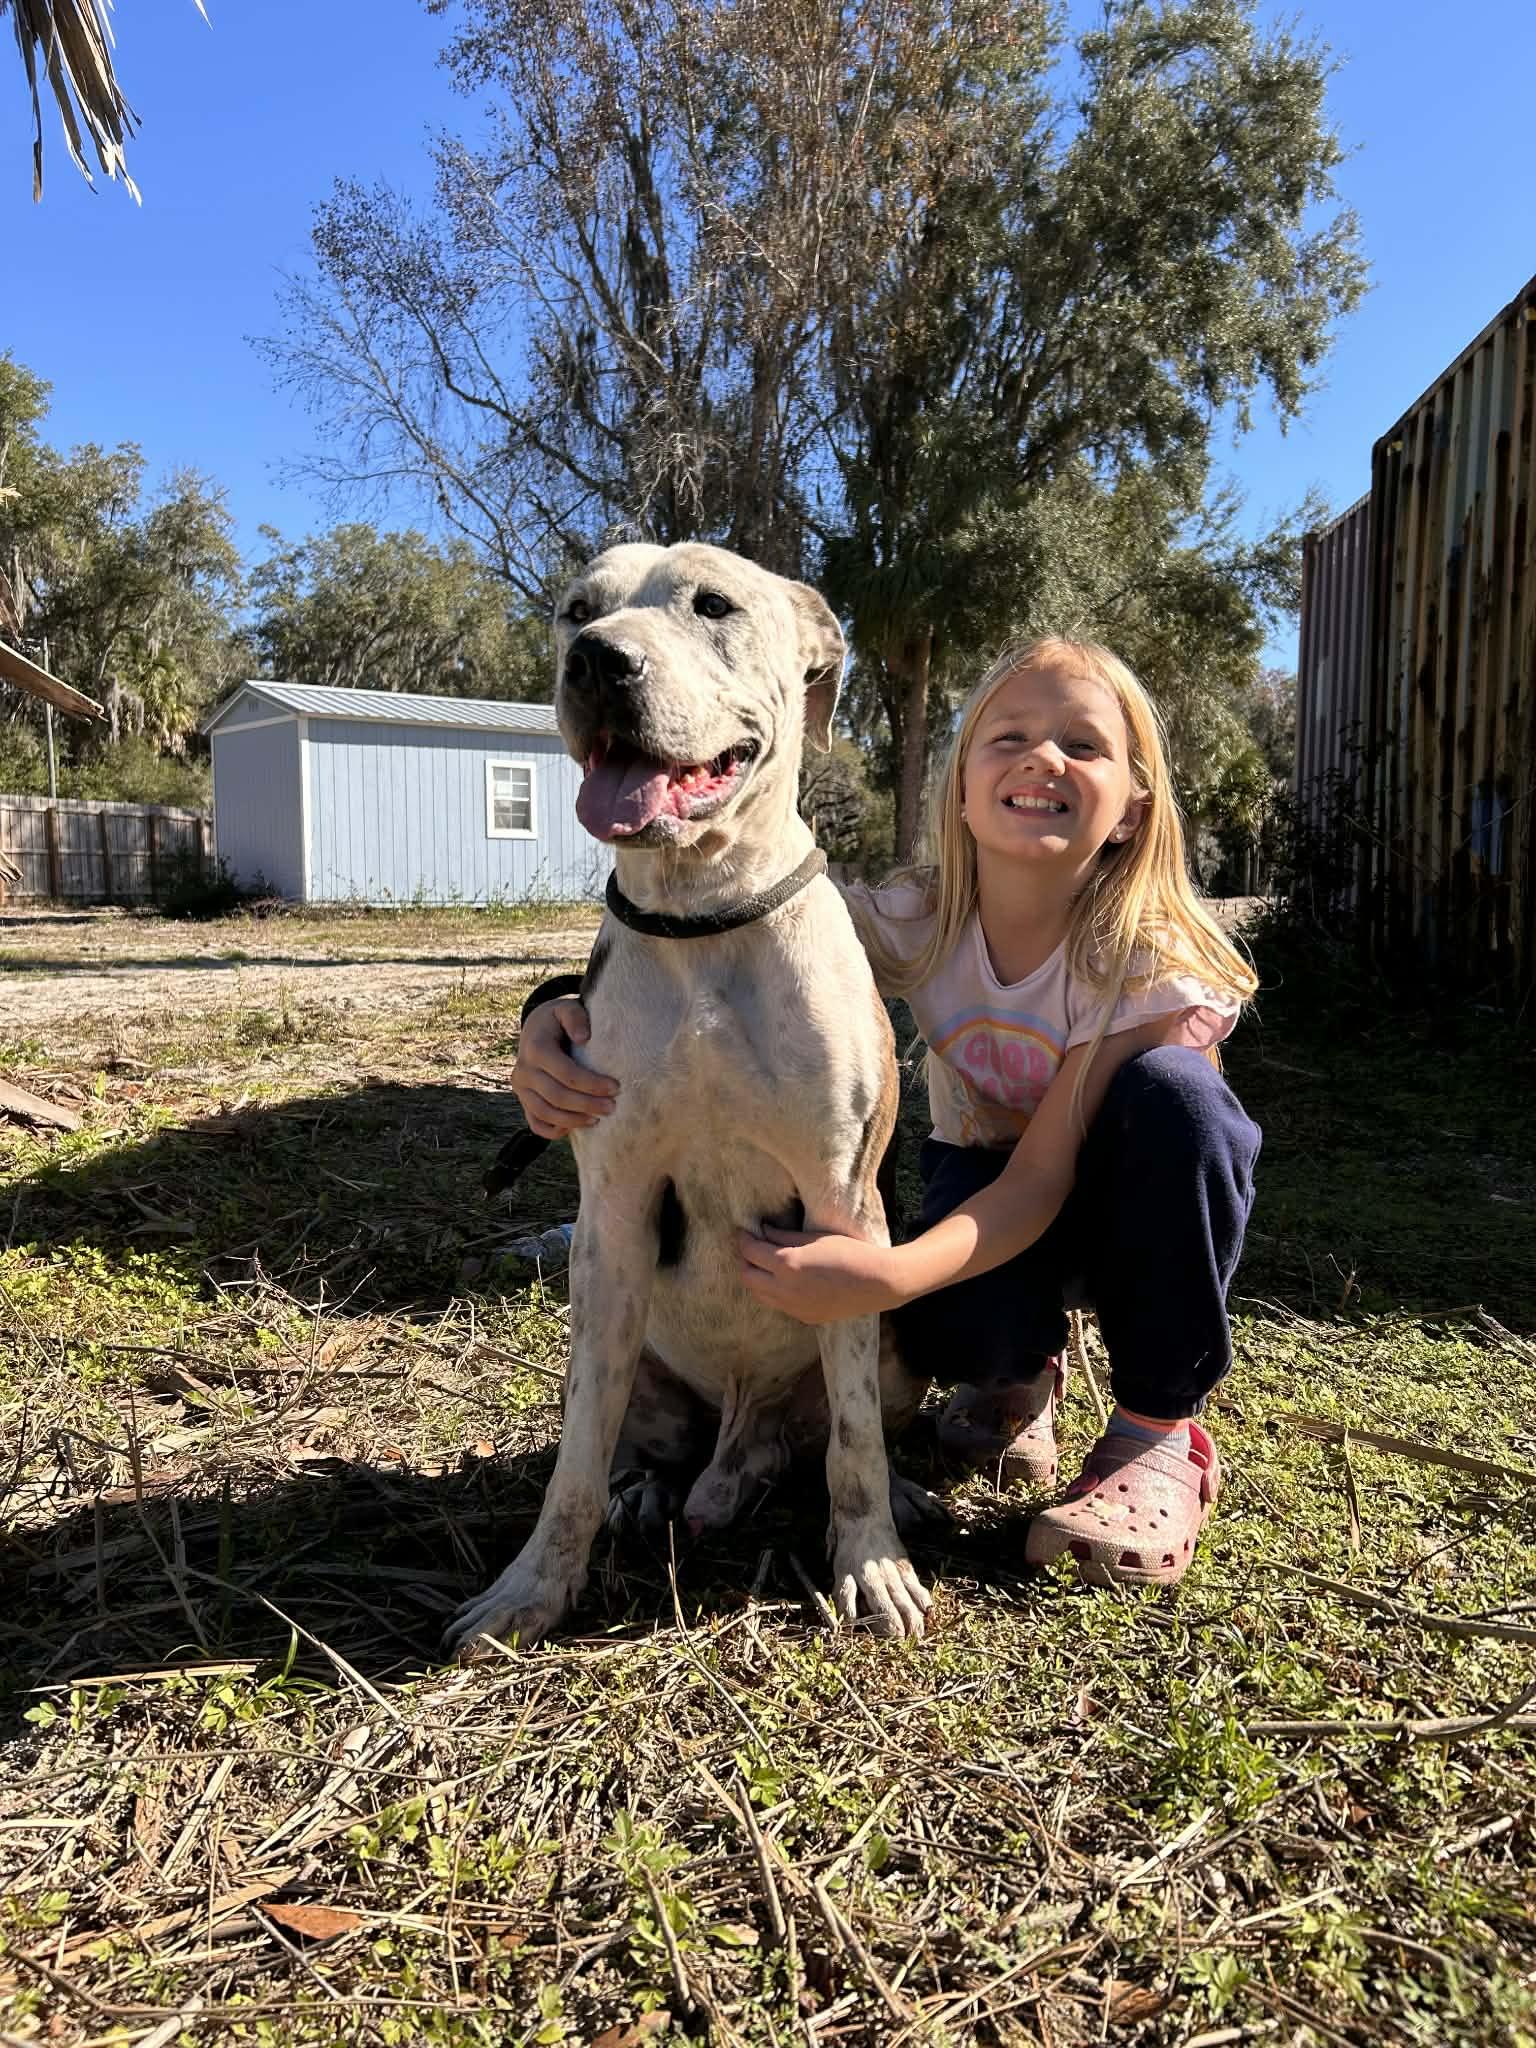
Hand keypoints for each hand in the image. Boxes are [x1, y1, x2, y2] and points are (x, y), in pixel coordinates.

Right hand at [511, 998, 617, 1138]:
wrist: (535, 1029)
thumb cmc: (558, 1019)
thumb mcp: (566, 1008)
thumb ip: (575, 1017)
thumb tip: (583, 1038)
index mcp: (536, 1048)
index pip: (567, 1074)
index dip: (592, 1084)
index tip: (615, 1087)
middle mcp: (523, 1070)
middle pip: (557, 1096)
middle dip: (587, 1104)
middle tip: (611, 1107)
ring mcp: (521, 1088)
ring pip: (545, 1113)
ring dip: (573, 1120)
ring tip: (597, 1120)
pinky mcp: (523, 1100)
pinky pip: (535, 1123)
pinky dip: (553, 1131)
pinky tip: (573, 1129)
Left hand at [737, 1225, 902, 1323]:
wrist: (878, 1283)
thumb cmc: (849, 1253)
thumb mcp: (814, 1238)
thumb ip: (783, 1237)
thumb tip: (762, 1231)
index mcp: (787, 1265)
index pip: (751, 1252)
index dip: (744, 1240)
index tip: (745, 1232)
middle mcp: (785, 1290)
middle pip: (748, 1277)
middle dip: (745, 1261)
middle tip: (752, 1248)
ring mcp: (794, 1308)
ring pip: (760, 1295)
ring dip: (757, 1279)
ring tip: (765, 1265)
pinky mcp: (805, 1318)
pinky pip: (779, 1305)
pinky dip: (774, 1292)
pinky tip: (785, 1281)